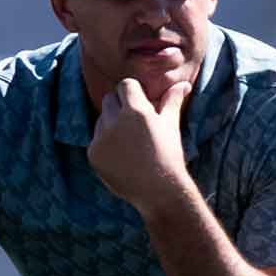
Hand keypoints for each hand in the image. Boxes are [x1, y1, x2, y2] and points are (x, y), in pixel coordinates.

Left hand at [88, 78, 192, 215]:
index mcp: (135, 110)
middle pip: (109, 99)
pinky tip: (123, 158)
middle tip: (135, 124)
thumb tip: (183, 84)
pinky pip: (96, 140)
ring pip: (102, 120)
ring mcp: (101, 139)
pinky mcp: (93, 154)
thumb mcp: (171, 125)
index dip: (134, 93)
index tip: (142, 105)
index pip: (125, 85)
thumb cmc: (169, 155)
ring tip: (131, 144)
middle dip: (121, 106)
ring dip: (112, 125)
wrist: (159, 191)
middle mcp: (115, 122)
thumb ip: (172, 100)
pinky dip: (106, 145)